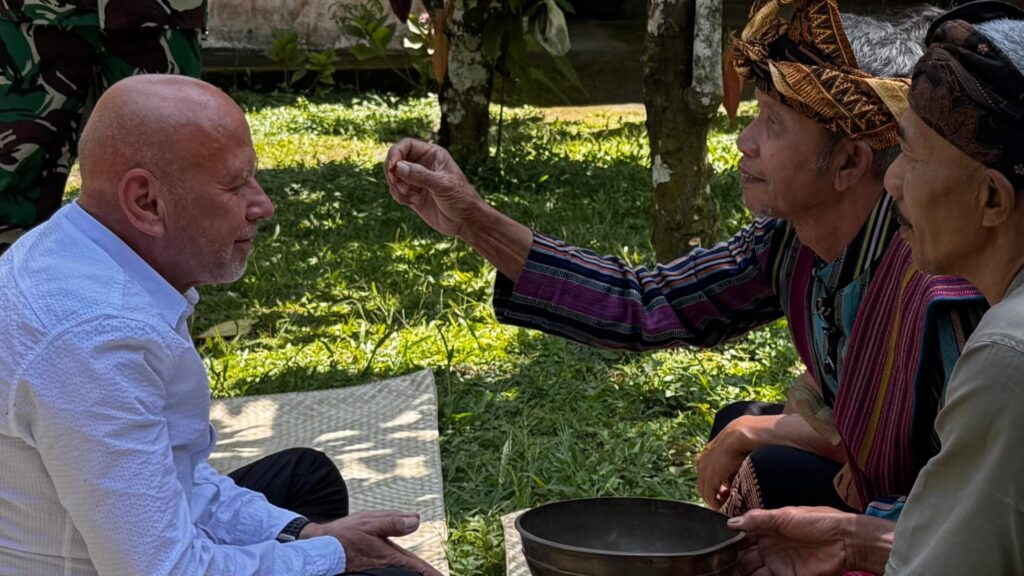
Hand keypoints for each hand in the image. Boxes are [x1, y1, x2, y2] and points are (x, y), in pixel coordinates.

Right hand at [302, 511, 441, 575]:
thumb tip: (416, 520)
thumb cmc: (344, 535)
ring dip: (412, 572)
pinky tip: (403, 569)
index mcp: (390, 554)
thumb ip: (393, 522)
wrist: (321, 547)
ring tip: (423, 574)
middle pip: (412, 571)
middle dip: (424, 574)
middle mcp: (387, 564)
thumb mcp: (369, 522)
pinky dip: (400, 570)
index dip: (431, 573)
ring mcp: (379, 567)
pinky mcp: (371, 567)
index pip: (417, 566)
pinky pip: (391, 571)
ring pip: (402, 571)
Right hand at [384, 138, 483, 237]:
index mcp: (432, 154)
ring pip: (394, 176)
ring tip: (409, 195)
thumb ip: (420, 175)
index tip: (392, 167)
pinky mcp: (413, 194)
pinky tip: (412, 202)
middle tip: (397, 183)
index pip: (407, 145)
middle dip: (392, 171)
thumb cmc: (460, 199)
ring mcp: (417, 179)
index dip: (396, 153)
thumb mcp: (442, 185)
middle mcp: (423, 164)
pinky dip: (399, 196)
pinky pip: (396, 191)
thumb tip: (398, 166)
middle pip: (396, 159)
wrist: (465, 221)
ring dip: (396, 186)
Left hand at [697, 415, 759, 506]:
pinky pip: (710, 497)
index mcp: (705, 456)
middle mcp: (701, 463)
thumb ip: (729, 473)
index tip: (724, 496)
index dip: (714, 489)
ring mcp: (703, 471)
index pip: (705, 477)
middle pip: (703, 486)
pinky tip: (725, 508)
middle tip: (725, 505)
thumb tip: (732, 486)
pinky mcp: (709, 478)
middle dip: (713, 497)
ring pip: (705, 493)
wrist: (740, 435)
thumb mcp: (732, 459)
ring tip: (726, 508)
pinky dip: (716, 504)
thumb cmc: (741, 442)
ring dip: (715, 502)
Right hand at [729, 507, 851, 575]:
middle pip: (744, 557)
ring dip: (739, 572)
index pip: (743, 536)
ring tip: (724, 572)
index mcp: (768, 529)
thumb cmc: (819, 521)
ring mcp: (778, 564)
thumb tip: (731, 523)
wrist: (846, 541)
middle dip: (730, 561)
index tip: (715, 544)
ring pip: (751, 571)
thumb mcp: (785, 515)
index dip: (730, 540)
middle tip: (717, 563)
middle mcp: (770, 548)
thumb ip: (757, 519)